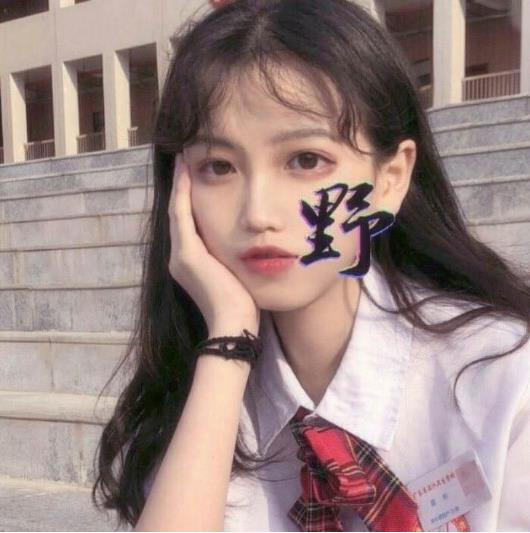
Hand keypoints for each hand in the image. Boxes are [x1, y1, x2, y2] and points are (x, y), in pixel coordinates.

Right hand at [167, 153, 260, 334]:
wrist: (234, 324)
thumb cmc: (242, 303)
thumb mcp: (237, 272)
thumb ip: (235, 255)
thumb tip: (252, 241)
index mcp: (191, 262)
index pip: (187, 222)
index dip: (187, 197)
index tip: (193, 173)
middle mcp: (179, 256)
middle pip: (178, 213)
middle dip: (182, 186)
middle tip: (184, 159)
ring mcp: (180, 255)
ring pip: (177, 210)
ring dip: (180, 183)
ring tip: (183, 159)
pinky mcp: (187, 254)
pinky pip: (182, 214)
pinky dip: (183, 192)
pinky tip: (187, 172)